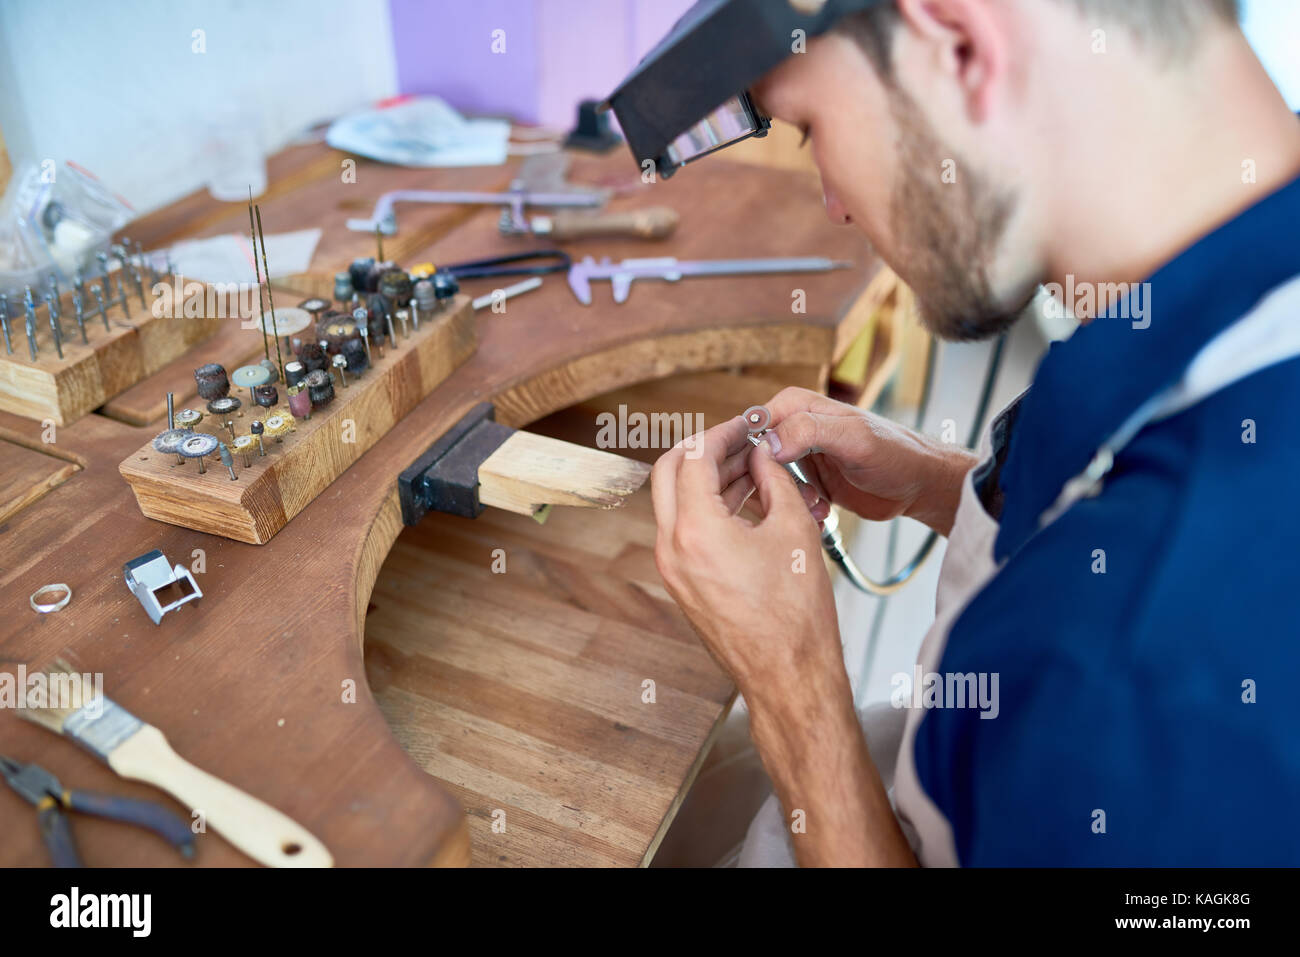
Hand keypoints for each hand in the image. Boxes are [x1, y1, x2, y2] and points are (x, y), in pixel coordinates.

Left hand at [650, 415, 843, 702]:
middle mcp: (670, 547)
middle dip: (702, 448)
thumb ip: (774, 480)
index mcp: (695, 529)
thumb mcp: (794, 529)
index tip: (747, 426)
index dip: (723, 433)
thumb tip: (762, 454)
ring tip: (751, 467)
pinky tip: (744, 500)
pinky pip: (683, 529)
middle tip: (739, 440)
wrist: (788, 675)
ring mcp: (671, 568)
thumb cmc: (797, 611)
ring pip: (673, 501)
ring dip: (706, 478)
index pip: (694, 456)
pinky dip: (706, 507)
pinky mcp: (681, 583)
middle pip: (668, 472)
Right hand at [760, 387, 977, 535]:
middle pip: (756, 455)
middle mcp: (795, 429)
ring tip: (815, 506)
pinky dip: (798, 509)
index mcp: (799, 406)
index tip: (758, 474)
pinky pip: (786, 497)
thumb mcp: (853, 438)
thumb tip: (766, 442)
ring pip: (768, 480)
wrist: (920, 486)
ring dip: (785, 498)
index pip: (753, 423)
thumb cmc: (896, 453)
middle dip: (768, 480)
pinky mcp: (809, 483)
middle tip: (790, 497)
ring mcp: (801, 457)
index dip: (749, 449)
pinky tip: (822, 515)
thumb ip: (809, 432)